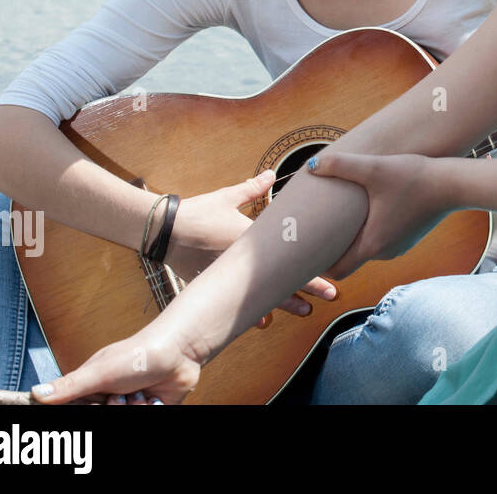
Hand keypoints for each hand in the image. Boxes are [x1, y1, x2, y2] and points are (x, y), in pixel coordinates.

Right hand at [31, 325, 201, 405]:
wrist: (181, 352)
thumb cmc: (139, 354)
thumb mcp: (100, 371)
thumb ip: (70, 385)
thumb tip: (35, 393)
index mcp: (89, 388)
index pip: (72, 408)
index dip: (81, 409)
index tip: (95, 403)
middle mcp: (106, 398)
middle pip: (99, 416)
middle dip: (112, 410)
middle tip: (118, 396)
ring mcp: (127, 405)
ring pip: (122, 420)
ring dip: (132, 409)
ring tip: (140, 392)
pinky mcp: (147, 410)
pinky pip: (143, 421)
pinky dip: (149, 411)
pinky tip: (154, 398)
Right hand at [164, 171, 335, 316]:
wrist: (163, 230)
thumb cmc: (197, 212)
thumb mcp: (227, 198)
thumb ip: (252, 188)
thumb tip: (272, 173)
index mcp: (252, 239)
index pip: (289, 255)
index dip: (312, 268)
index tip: (332, 279)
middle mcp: (245, 261)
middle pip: (284, 278)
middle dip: (309, 288)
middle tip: (332, 296)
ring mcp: (230, 275)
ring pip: (264, 294)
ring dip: (286, 303)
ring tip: (306, 311)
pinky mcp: (214, 282)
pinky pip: (235, 301)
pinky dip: (249, 312)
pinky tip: (262, 323)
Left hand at [305, 151, 448, 277]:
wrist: (453, 184)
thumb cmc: (414, 178)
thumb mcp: (374, 168)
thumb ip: (341, 165)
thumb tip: (312, 165)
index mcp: (372, 244)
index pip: (337, 271)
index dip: (319, 265)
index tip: (307, 251)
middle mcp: (385, 251)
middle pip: (351, 259)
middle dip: (334, 248)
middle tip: (317, 232)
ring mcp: (399, 245)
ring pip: (368, 248)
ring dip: (355, 237)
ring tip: (341, 217)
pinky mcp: (409, 236)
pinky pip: (383, 239)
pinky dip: (372, 230)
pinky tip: (369, 209)